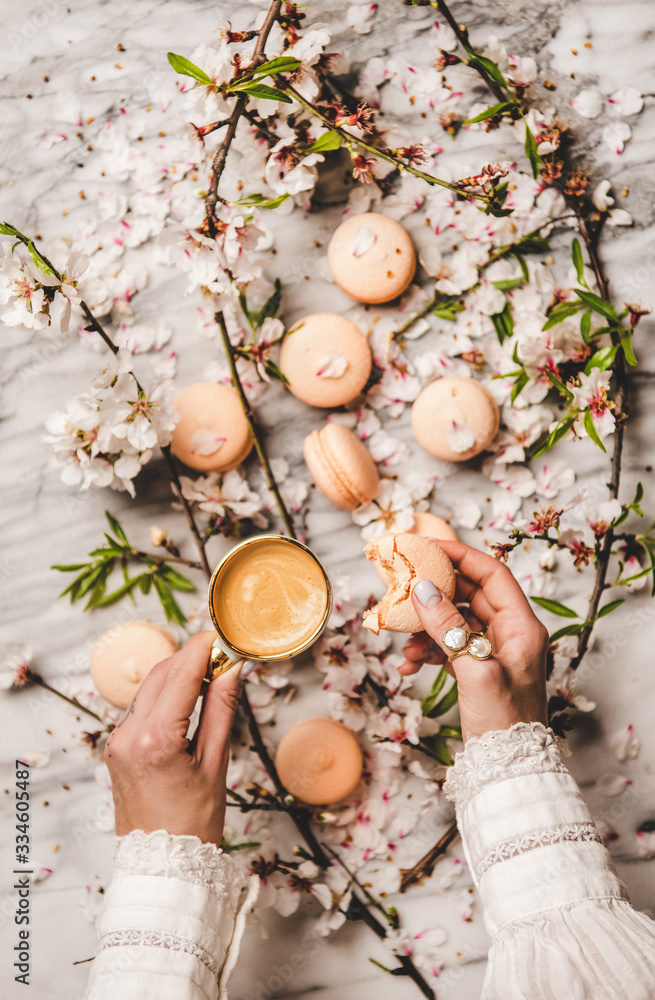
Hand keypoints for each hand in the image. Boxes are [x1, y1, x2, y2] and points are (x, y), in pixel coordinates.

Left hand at [105, 631, 240, 845]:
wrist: (161, 864)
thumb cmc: (193, 822)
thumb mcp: (215, 762)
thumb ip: (221, 708)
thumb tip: (231, 669)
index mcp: (154, 740)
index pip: (180, 675)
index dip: (203, 649)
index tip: (222, 635)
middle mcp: (127, 735)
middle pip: (161, 674)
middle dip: (191, 657)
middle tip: (223, 653)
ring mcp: (116, 740)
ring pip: (149, 687)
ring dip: (178, 674)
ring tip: (211, 676)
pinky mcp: (116, 746)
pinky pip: (141, 706)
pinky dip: (165, 694)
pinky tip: (188, 698)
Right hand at [399, 541, 547, 741]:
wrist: (509, 770)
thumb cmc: (504, 723)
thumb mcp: (474, 671)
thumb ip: (448, 628)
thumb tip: (424, 589)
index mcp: (523, 627)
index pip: (492, 574)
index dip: (460, 556)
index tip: (427, 548)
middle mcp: (512, 634)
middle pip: (470, 595)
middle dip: (436, 593)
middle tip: (404, 587)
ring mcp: (494, 652)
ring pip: (455, 622)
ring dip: (426, 628)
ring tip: (405, 643)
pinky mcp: (479, 670)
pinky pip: (450, 646)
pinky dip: (428, 650)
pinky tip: (409, 663)